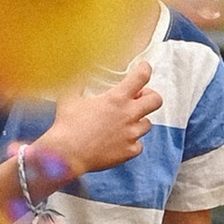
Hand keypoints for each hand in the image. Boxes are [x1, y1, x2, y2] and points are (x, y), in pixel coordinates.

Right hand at [44, 58, 161, 179]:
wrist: (67, 154)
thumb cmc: (67, 126)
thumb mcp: (69, 98)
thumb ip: (77, 85)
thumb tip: (77, 77)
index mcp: (116, 98)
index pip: (141, 77)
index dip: (145, 69)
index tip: (144, 68)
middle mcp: (129, 115)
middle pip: (156, 100)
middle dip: (150, 96)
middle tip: (139, 98)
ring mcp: (131, 134)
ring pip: (147, 124)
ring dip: (139, 121)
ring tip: (125, 122)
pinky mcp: (130, 151)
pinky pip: (138, 145)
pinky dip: (131, 143)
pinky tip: (119, 142)